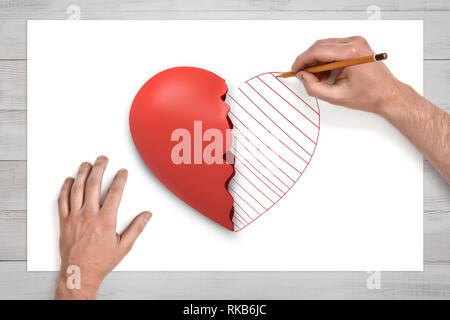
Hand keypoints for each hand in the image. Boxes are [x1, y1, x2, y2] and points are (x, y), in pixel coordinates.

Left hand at [55, 156, 151, 298]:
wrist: (80, 273)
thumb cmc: (100, 262)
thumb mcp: (124, 246)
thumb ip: (136, 228)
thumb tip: (146, 216)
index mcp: (105, 220)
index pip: (114, 193)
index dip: (120, 179)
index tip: (122, 172)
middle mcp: (89, 216)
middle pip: (93, 185)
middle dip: (100, 168)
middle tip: (103, 159)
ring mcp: (74, 217)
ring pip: (76, 189)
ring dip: (82, 173)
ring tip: (86, 164)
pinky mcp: (64, 221)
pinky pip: (62, 200)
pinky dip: (65, 188)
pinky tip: (69, 181)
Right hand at [291, 36, 403, 114]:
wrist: (388, 94)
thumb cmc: (369, 95)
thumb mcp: (336, 96)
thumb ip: (314, 87)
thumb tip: (303, 77)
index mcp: (351, 54)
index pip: (317, 51)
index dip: (302, 60)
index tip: (295, 69)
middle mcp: (354, 43)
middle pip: (320, 46)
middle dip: (308, 61)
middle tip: (303, 75)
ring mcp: (356, 42)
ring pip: (326, 46)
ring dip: (317, 61)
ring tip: (317, 78)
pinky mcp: (357, 45)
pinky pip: (334, 47)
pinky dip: (326, 59)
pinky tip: (327, 74)